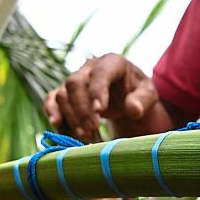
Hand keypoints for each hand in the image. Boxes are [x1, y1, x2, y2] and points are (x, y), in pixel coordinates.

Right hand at [44, 53, 158, 140]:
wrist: (126, 95)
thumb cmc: (138, 93)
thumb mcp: (148, 95)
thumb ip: (143, 100)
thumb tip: (133, 110)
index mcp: (112, 62)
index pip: (100, 73)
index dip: (97, 91)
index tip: (99, 112)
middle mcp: (89, 67)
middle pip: (75, 83)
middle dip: (81, 110)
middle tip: (91, 131)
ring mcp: (75, 79)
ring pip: (62, 94)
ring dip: (71, 117)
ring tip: (86, 137)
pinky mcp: (65, 92)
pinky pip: (51, 99)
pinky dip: (51, 111)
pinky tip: (57, 125)